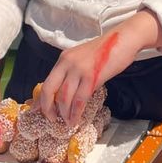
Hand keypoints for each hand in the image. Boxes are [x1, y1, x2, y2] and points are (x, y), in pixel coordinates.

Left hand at [39, 10, 161, 125]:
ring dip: (64, 114)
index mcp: (64, 58)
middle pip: (49, 89)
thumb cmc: (107, 50)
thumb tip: (68, 92)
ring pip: (64, 97)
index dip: (41, 99)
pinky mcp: (92, 76)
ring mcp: (79, 69)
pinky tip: (76, 119)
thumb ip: (74, 72)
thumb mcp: (83, 58)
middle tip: (51, 120)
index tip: (38, 111)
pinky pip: (80, 99)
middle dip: (48, 108)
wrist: (123, 39)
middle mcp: (67, 63)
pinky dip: (76, 112)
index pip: (47, 81)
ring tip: (67, 123)